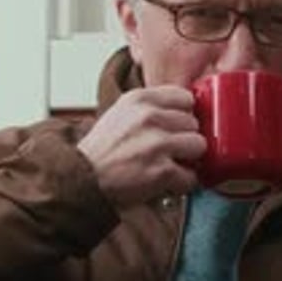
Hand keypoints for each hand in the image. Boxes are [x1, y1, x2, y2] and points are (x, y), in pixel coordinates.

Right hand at [77, 86, 206, 206]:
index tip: (177, 127)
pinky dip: (182, 183)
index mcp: (140, 99)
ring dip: (187, 160)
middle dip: (184, 139)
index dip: (184, 115)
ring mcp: (157, 143)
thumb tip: (187, 112)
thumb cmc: (102, 150)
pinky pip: (191, 176)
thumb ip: (152, 108)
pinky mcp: (162, 170)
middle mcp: (150, 116)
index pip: (185, 97)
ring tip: (168, 165)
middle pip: (194, 123)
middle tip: (167, 151)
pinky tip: (165, 182)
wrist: (82, 179)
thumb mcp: (122, 113)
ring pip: (198, 146)